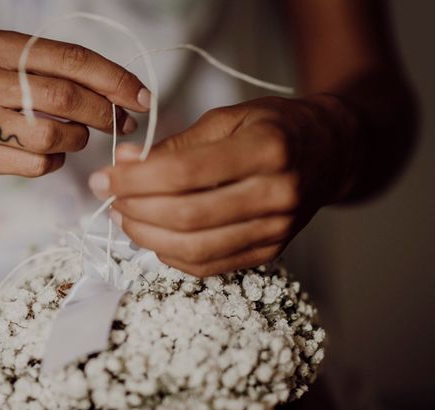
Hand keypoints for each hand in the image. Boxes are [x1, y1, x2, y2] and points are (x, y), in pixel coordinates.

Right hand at [0, 30, 149, 176]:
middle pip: (65, 97)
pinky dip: (55, 162)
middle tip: (122, 124)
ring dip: (78, 141)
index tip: (140, 96)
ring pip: (52, 135)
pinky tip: (49, 155)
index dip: (113, 79)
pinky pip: (35, 164)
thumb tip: (114, 91)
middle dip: (105, 113)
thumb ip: (48, 69)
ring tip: (76, 138)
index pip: (69, 58)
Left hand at [88, 95, 357, 275]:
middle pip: (188, 216)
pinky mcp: (271, 251)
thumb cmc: (274, 127)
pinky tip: (154, 238)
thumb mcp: (228, 118)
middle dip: (135, 210)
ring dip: (148, 237)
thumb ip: (176, 144)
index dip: (135, 180)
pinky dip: (173, 257)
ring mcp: (277, 229)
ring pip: (196, 248)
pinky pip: (211, 266)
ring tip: (125, 219)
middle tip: (110, 198)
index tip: (104, 178)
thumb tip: (124, 162)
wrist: (330, 153)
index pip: (185, 173)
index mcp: (267, 148)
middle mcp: (277, 193)